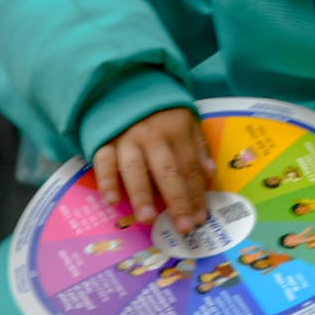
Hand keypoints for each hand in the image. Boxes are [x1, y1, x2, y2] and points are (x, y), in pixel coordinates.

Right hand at [92, 107, 214, 233]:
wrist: (125, 87)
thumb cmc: (162, 111)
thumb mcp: (188, 120)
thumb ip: (199, 147)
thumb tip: (210, 176)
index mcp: (177, 130)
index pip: (190, 167)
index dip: (196, 194)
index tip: (201, 217)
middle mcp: (153, 136)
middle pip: (167, 172)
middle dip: (177, 201)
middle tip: (183, 227)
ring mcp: (127, 139)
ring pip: (135, 169)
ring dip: (142, 195)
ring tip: (148, 219)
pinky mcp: (104, 141)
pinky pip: (103, 163)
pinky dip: (106, 182)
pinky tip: (112, 201)